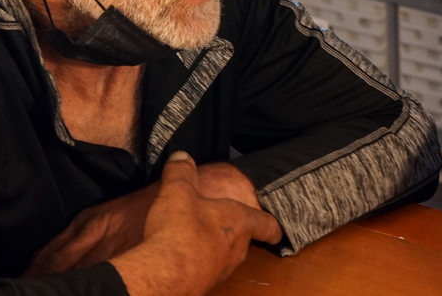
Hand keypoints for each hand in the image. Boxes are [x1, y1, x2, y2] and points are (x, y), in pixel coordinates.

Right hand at [25, 158, 270, 275]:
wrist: (164, 274)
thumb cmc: (180, 232)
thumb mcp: (177, 190)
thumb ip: (181, 172)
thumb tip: (182, 157)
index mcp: (239, 222)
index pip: (266, 224)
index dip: (272, 226)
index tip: (278, 231)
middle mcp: (235, 249)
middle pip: (243, 241)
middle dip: (235, 233)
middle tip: (223, 225)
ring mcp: (220, 270)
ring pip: (225, 257)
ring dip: (215, 248)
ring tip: (197, 239)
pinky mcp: (203, 284)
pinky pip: (205, 270)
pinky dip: (197, 262)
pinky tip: (182, 256)